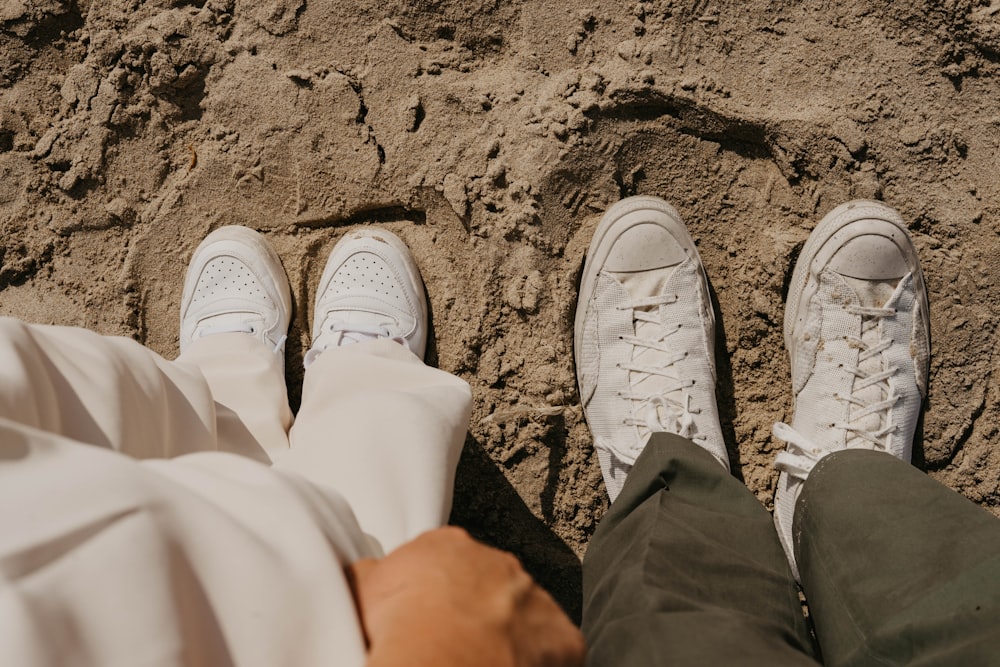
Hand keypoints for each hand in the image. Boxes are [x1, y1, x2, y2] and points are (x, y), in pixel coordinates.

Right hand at [346, 526, 584, 666]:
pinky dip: (538, 662)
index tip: (424, 617)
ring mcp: (533, 597)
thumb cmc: (396, 629)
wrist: (434, 664)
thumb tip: (367, 572)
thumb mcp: (360, 588)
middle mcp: (497, 563)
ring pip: (523, 616)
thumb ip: (369, 572)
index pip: (444, 563)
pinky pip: (555, 649)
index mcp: (448, 545)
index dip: (433, 594)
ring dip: (507, 635)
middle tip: (453, 644)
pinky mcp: (561, 637)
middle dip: (475, 611)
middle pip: (487, 586)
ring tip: (479, 662)